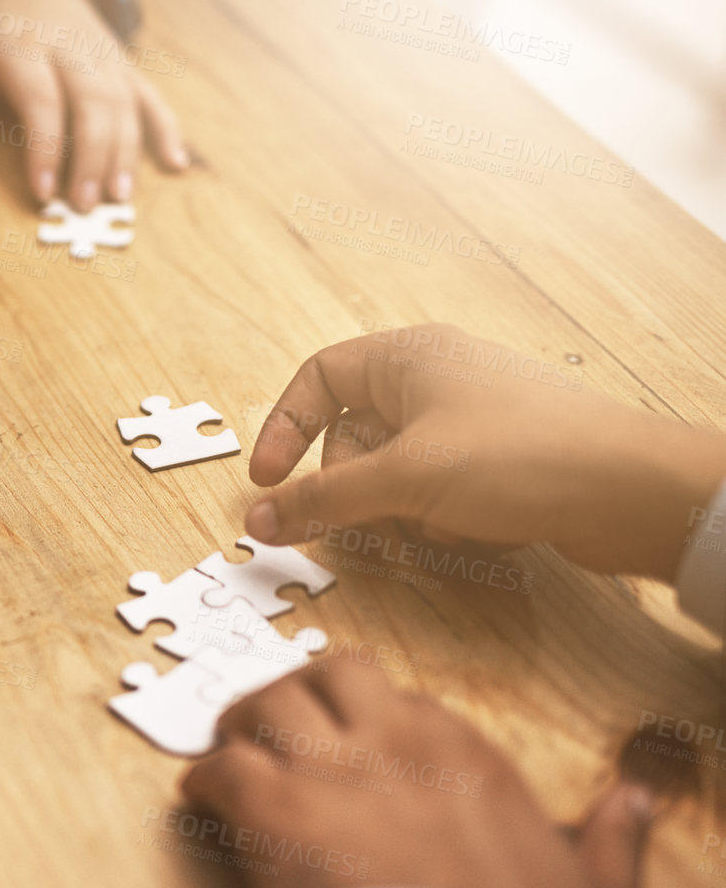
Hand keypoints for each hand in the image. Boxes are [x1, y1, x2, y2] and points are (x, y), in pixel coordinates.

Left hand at [0, 0, 187, 207]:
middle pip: (92, 103)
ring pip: (124, 104)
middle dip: (92, 157)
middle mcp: (72, 50)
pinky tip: (176, 164)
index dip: (45, 147)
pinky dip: (168, 130)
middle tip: (85, 204)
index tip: (43, 191)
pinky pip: (153, 96)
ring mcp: (105, 56)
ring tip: (120, 198)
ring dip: (126, 153)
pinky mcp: (125, 65)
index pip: (41, 100)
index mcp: (25, 50)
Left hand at [186, 660, 650, 887]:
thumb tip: (633, 803)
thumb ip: (611, 843)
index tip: (363, 750)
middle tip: (282, 727)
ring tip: (232, 751)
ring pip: (264, 703)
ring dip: (241, 725)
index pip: (409, 702)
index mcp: (468, 758)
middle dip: (302, 693)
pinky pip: (218, 768)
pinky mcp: (270, 809)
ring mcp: (327, 770)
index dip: (377, 723)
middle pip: (332, 674)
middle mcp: (394, 744)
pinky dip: (202, 780)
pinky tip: (201, 801)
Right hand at [245, 324, 725, 581]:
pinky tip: (476, 530)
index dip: (286, 430)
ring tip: (439, 526)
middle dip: (357, 490)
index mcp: (408, 357)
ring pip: (395, 473)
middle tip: (374, 520)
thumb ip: (322, 501)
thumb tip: (258, 519)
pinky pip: (437, 492)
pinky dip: (442, 519)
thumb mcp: (402, 479)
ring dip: (403, 512)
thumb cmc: (519, 457)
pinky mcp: (498, 461)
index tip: (269, 484)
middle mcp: (436, 379)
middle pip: (353, 438)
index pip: (319, 379)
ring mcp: (469, 421)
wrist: (629, 490)